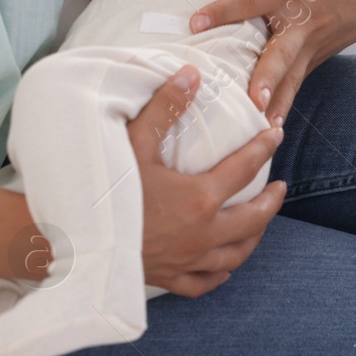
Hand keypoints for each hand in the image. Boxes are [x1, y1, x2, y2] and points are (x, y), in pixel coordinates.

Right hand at [127, 64, 285, 296]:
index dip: (263, 147)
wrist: (75, 244)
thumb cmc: (104, 190)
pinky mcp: (169, 278)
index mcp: (200, 198)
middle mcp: (202, 233)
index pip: (244, 168)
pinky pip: (203, 283)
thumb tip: (191, 73)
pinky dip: (219, 275)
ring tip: (259, 224)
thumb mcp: (133, 142)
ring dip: (253, 237)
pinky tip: (224, 270)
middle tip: (279, 187)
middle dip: (271, 201)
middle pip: (253, 218)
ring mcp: (187, 260)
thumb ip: (165, 107)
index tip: (275, 134)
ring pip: (235, 255)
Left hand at [191, 0, 355, 123]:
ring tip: (261, 127)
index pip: (253, 0)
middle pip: (280, 52)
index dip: (226, 11)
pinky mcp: (313, 62)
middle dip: (266, 77)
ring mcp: (309, 46)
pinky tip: (271, 128)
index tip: (196, 24)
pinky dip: (285, 107)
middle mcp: (300, 22)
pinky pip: (296, 85)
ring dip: (277, 102)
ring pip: (290, 78)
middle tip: (252, 99)